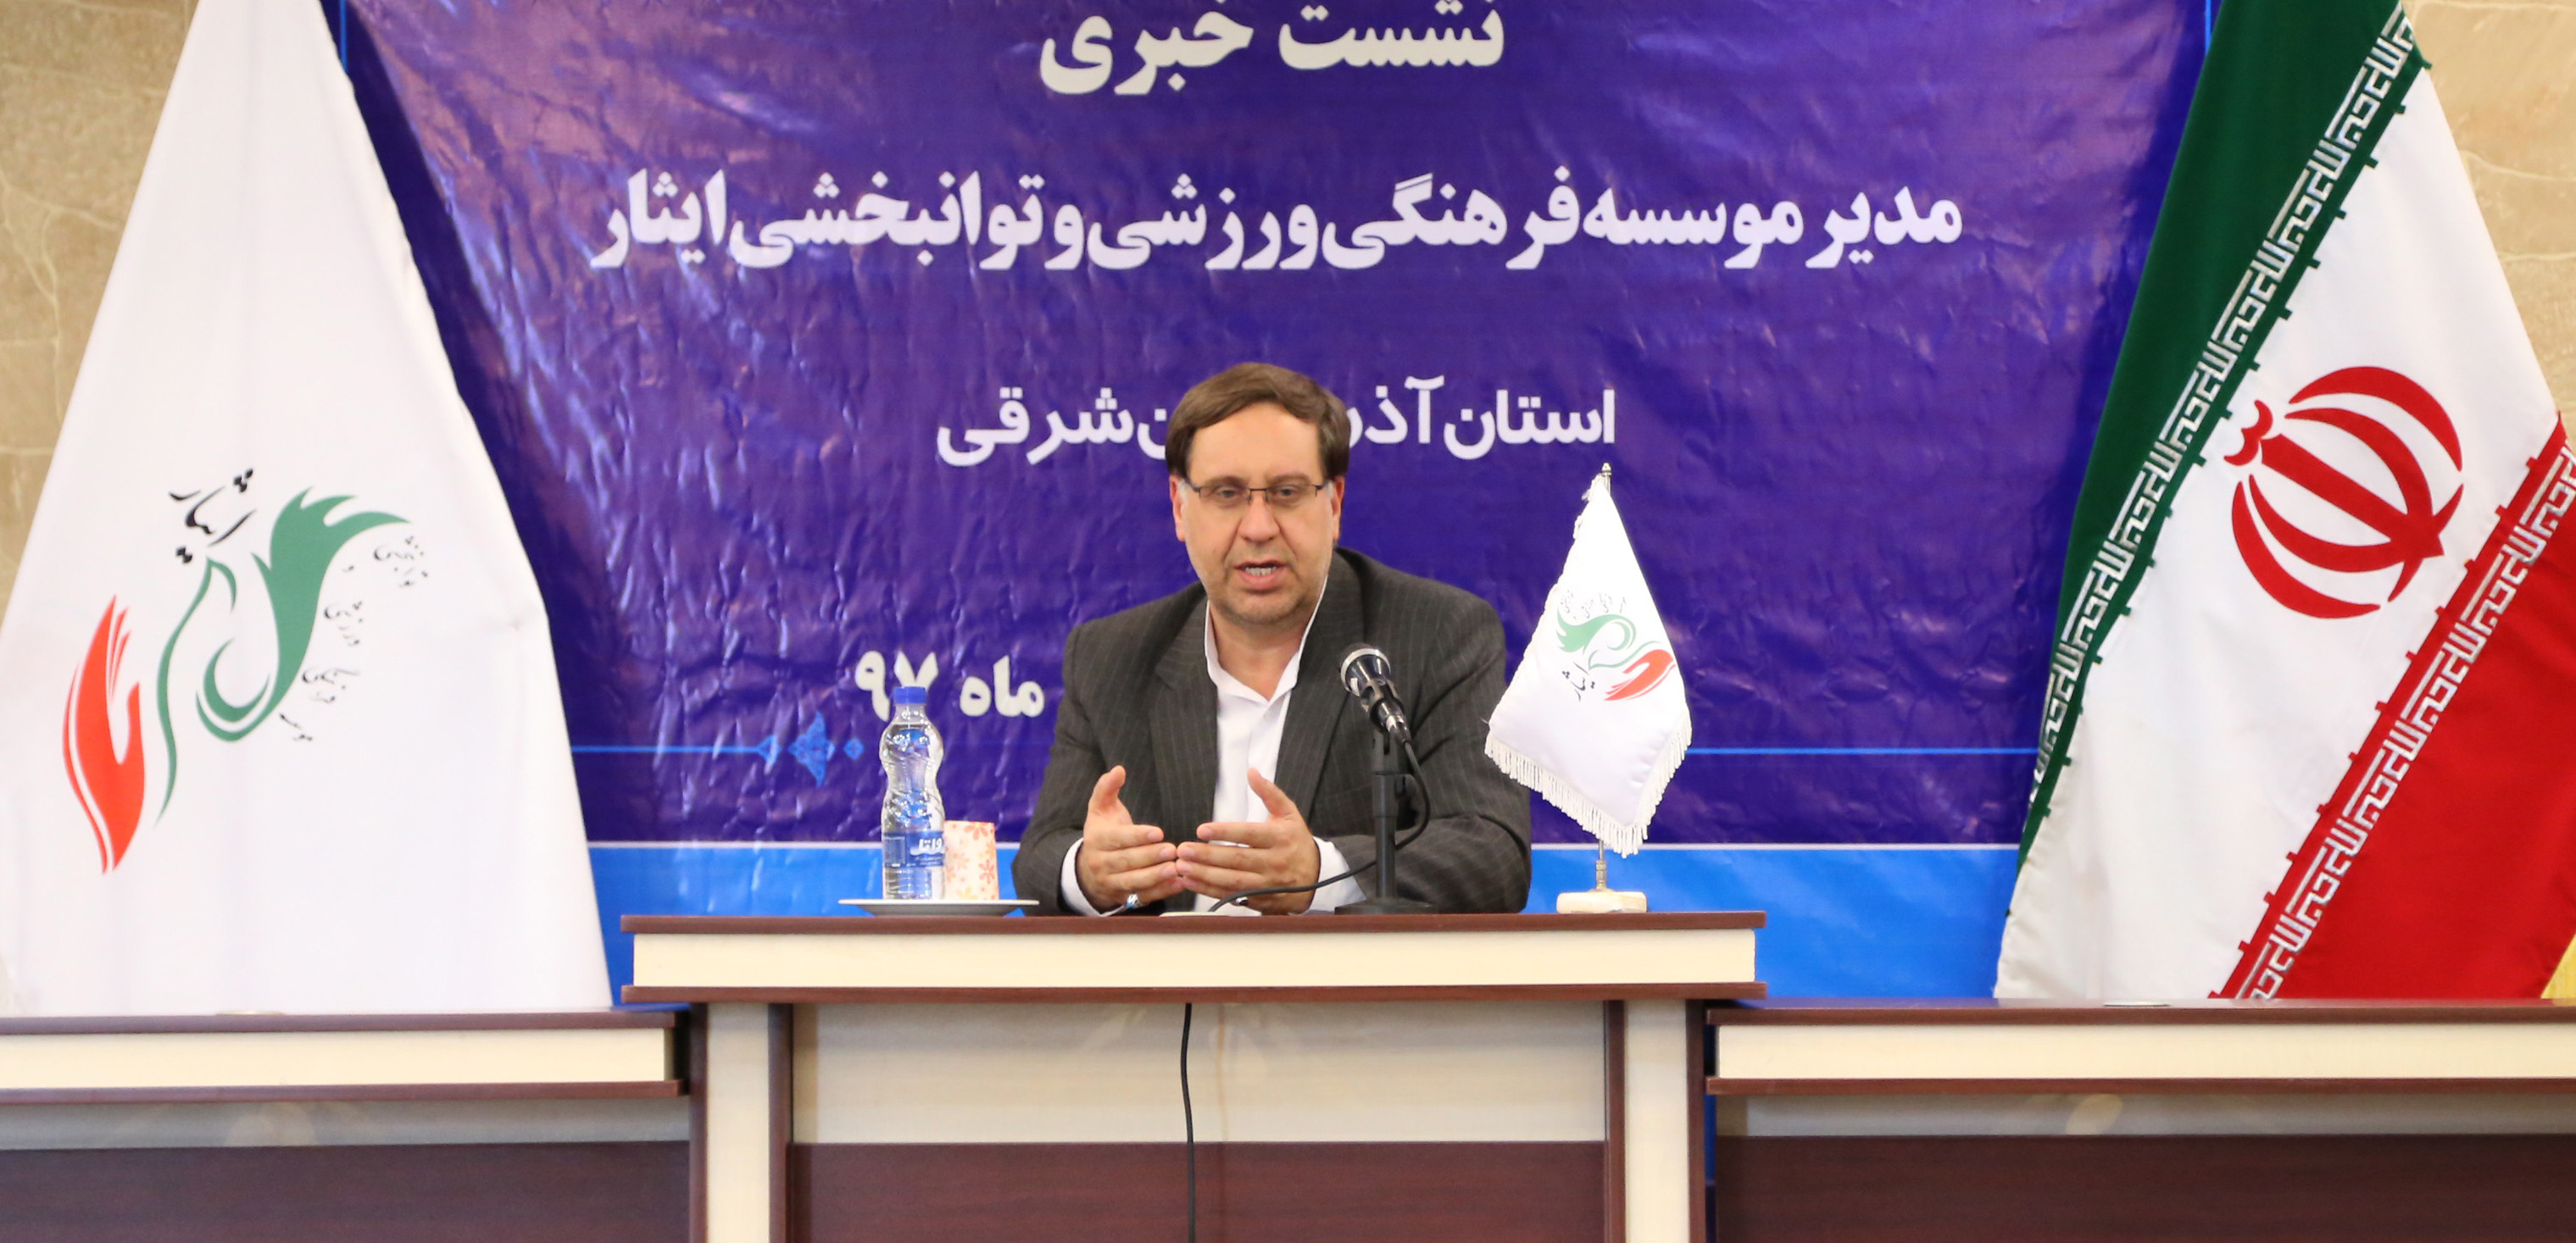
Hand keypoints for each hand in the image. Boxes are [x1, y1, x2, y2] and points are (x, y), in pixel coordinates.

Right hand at [1075, 766, 1183, 912]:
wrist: (1087, 870)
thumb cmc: (1103, 833)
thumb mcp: (1100, 809)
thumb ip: (1107, 788)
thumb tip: (1118, 770)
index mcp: (1097, 840)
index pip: (1117, 839)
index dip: (1137, 836)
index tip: (1158, 832)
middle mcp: (1101, 864)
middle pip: (1126, 862)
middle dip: (1149, 857)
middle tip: (1172, 849)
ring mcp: (1111, 883)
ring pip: (1133, 882)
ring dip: (1155, 877)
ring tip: (1176, 869)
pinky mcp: (1123, 898)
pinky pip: (1142, 897)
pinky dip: (1161, 892)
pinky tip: (1178, 884)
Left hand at [1177, 770, 1321, 914]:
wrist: (1317, 876)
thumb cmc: (1296, 841)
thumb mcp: (1289, 814)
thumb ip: (1270, 793)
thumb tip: (1251, 772)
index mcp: (1280, 837)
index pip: (1249, 834)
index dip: (1225, 832)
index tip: (1202, 829)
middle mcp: (1275, 862)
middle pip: (1238, 859)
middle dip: (1208, 856)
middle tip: (1183, 849)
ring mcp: (1269, 884)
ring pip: (1233, 881)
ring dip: (1205, 875)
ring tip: (1182, 866)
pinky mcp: (1262, 900)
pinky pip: (1232, 895)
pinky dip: (1210, 890)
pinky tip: (1191, 882)